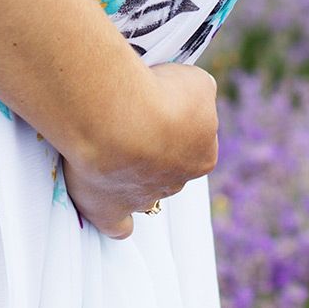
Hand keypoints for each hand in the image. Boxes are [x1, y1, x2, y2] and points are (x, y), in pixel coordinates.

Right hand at [60, 62, 218, 240]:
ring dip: (129, 172)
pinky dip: (113, 221)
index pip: (193, 140)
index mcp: (202, 155)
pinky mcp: (109, 209)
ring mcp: (142, 198)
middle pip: (166, 166)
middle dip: (150, 145)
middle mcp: (177, 181)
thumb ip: (198, 92)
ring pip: (143, 191)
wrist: (120, 118)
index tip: (154, 102)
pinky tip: (106, 207)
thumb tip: (195, 95)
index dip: (173, 122)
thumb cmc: (159, 94)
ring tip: (106, 141)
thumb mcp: (196, 81)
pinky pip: (116, 226)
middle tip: (125, 115)